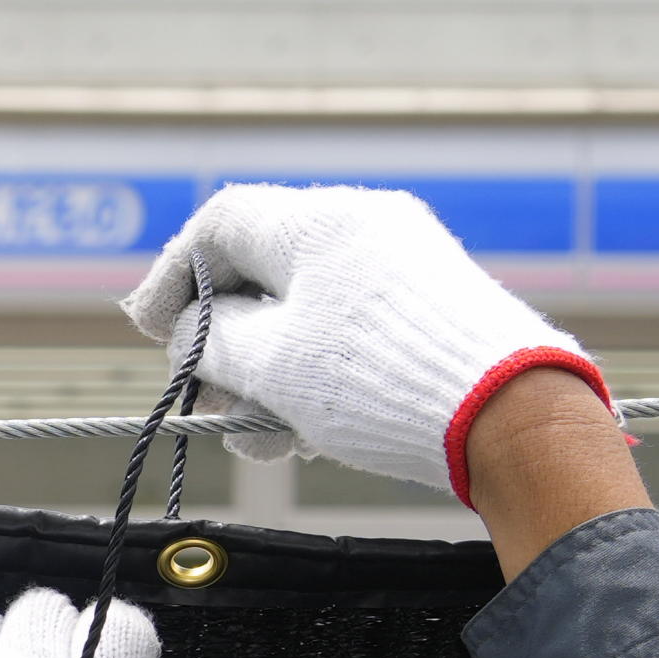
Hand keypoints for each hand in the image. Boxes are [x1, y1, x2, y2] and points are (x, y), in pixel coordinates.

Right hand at [122, 183, 605, 501]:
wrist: (510, 415)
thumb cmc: (379, 383)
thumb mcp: (270, 365)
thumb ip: (211, 340)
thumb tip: (192, 332)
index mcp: (319, 220)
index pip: (220, 224)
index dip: (173, 276)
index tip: (148, 330)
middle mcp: (365, 223)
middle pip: (264, 270)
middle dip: (227, 342)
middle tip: (210, 401)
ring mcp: (406, 261)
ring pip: (307, 307)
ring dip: (270, 371)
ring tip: (267, 436)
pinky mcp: (434, 302)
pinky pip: (351, 325)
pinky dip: (317, 370)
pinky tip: (313, 428)